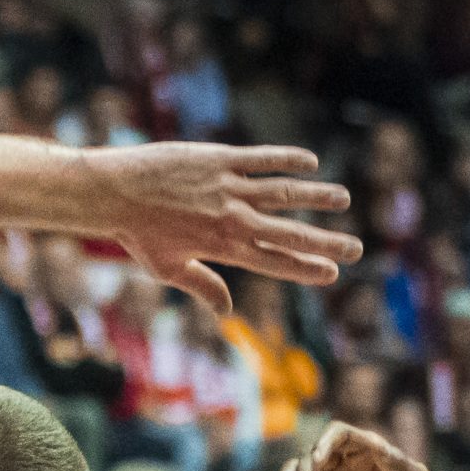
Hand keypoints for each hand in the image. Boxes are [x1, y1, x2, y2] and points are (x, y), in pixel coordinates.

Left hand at [88, 143, 358, 314]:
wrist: (113, 193)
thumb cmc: (138, 233)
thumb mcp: (167, 268)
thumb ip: (203, 286)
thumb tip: (225, 312)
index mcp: (222, 248)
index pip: (274, 262)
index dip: (305, 269)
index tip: (331, 274)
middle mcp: (231, 219)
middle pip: (289, 233)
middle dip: (326, 243)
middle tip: (356, 249)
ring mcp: (228, 188)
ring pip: (284, 192)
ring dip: (317, 196)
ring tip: (344, 199)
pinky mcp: (220, 159)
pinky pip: (263, 158)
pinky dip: (288, 159)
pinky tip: (311, 163)